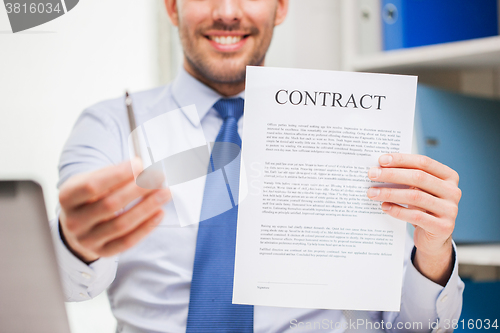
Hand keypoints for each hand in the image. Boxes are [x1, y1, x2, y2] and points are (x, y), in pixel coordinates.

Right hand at [58, 159, 170, 263]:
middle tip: (157, 178)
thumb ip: (112, 174)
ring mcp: (87, 240)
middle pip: (110, 205)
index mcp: (67, 197)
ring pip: (121, 225)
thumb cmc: (89, 197)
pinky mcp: (103, 252)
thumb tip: (141, 168)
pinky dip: (146, 227)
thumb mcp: (90, 180)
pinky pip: (127, 241)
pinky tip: (160, 213)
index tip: (139, 164)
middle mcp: (74, 221)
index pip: (92, 186)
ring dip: (147, 207)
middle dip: (138, 190)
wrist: (78, 226)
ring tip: (165, 193)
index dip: (117, 174)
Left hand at [366, 154, 461, 284]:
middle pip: (419, 177)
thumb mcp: (419, 190)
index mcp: (449, 177)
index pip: (424, 162)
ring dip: (390, 193)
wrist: (433, 238)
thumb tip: (380, 168)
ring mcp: (450, 210)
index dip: (402, 159)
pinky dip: (397, 210)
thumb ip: (407, 178)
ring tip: (372, 192)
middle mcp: (453, 191)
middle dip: (392, 175)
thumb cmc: (423, 208)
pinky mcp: (443, 227)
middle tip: (372, 174)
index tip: (381, 160)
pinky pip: (416, 216)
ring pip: (415, 196)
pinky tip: (384, 207)